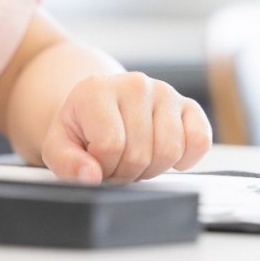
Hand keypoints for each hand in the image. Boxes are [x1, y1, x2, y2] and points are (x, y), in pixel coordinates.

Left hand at [40, 72, 211, 183]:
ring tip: (135, 159)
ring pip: (170, 150)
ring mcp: (164, 92)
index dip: (103, 167)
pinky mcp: (187, 105)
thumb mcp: (59, 144)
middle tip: (115, 165)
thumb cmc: (80, 127)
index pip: (110, 145)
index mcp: (98, 89)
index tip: (95, 163)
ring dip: (152, 169)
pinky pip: (201, 139)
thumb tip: (91, 176)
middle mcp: (134, 84)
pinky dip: (188, 157)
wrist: (100, 105)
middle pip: (141, 153)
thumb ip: (67, 162)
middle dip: (126, 172)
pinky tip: (169, 158)